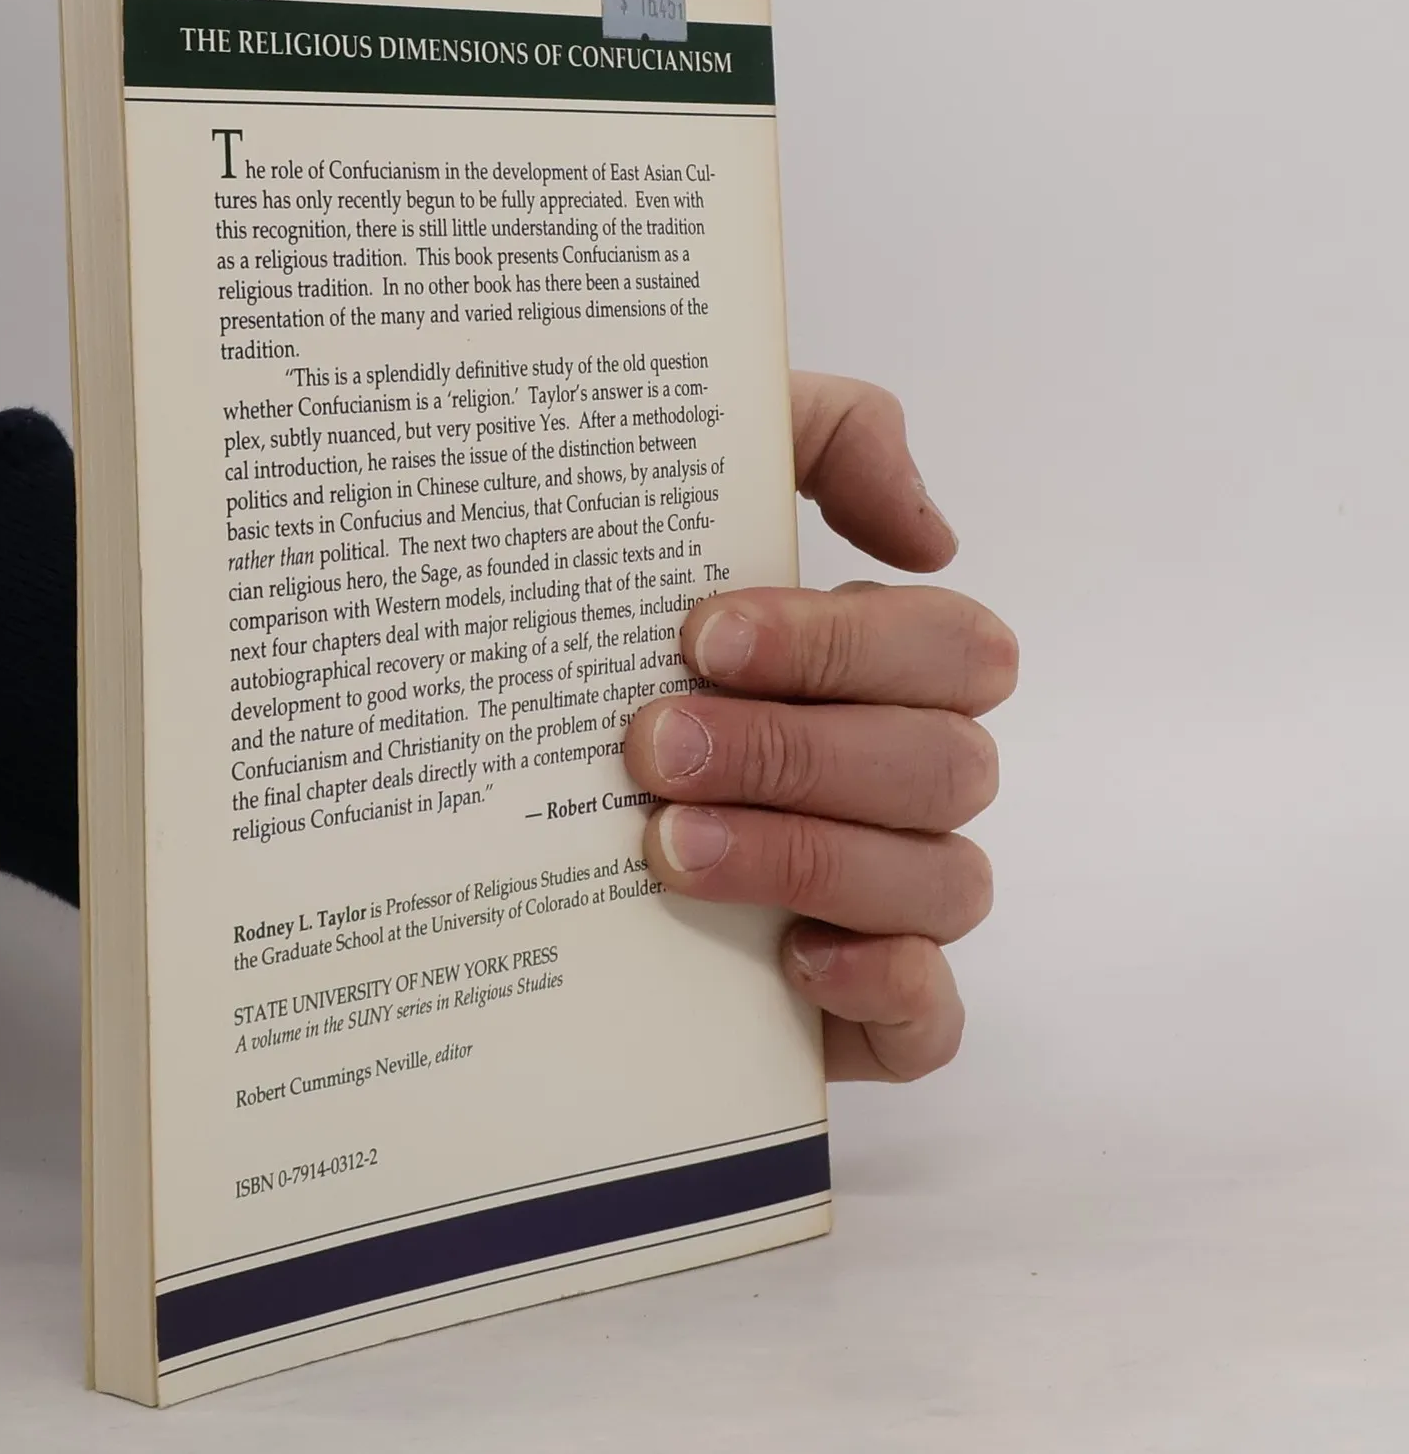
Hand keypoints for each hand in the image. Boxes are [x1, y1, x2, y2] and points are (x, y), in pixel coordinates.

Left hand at [621, 373, 1015, 1080]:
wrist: (504, 803)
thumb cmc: (622, 631)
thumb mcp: (694, 482)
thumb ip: (824, 434)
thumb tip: (930, 532)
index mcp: (891, 671)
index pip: (949, 646)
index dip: (842, 642)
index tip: (700, 638)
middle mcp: (908, 781)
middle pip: (942, 764)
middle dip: (794, 751)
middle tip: (652, 746)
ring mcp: (896, 899)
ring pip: (943, 881)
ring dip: (808, 857)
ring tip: (666, 846)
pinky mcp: (869, 1012)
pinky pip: (932, 1018)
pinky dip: (884, 985)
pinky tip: (791, 954)